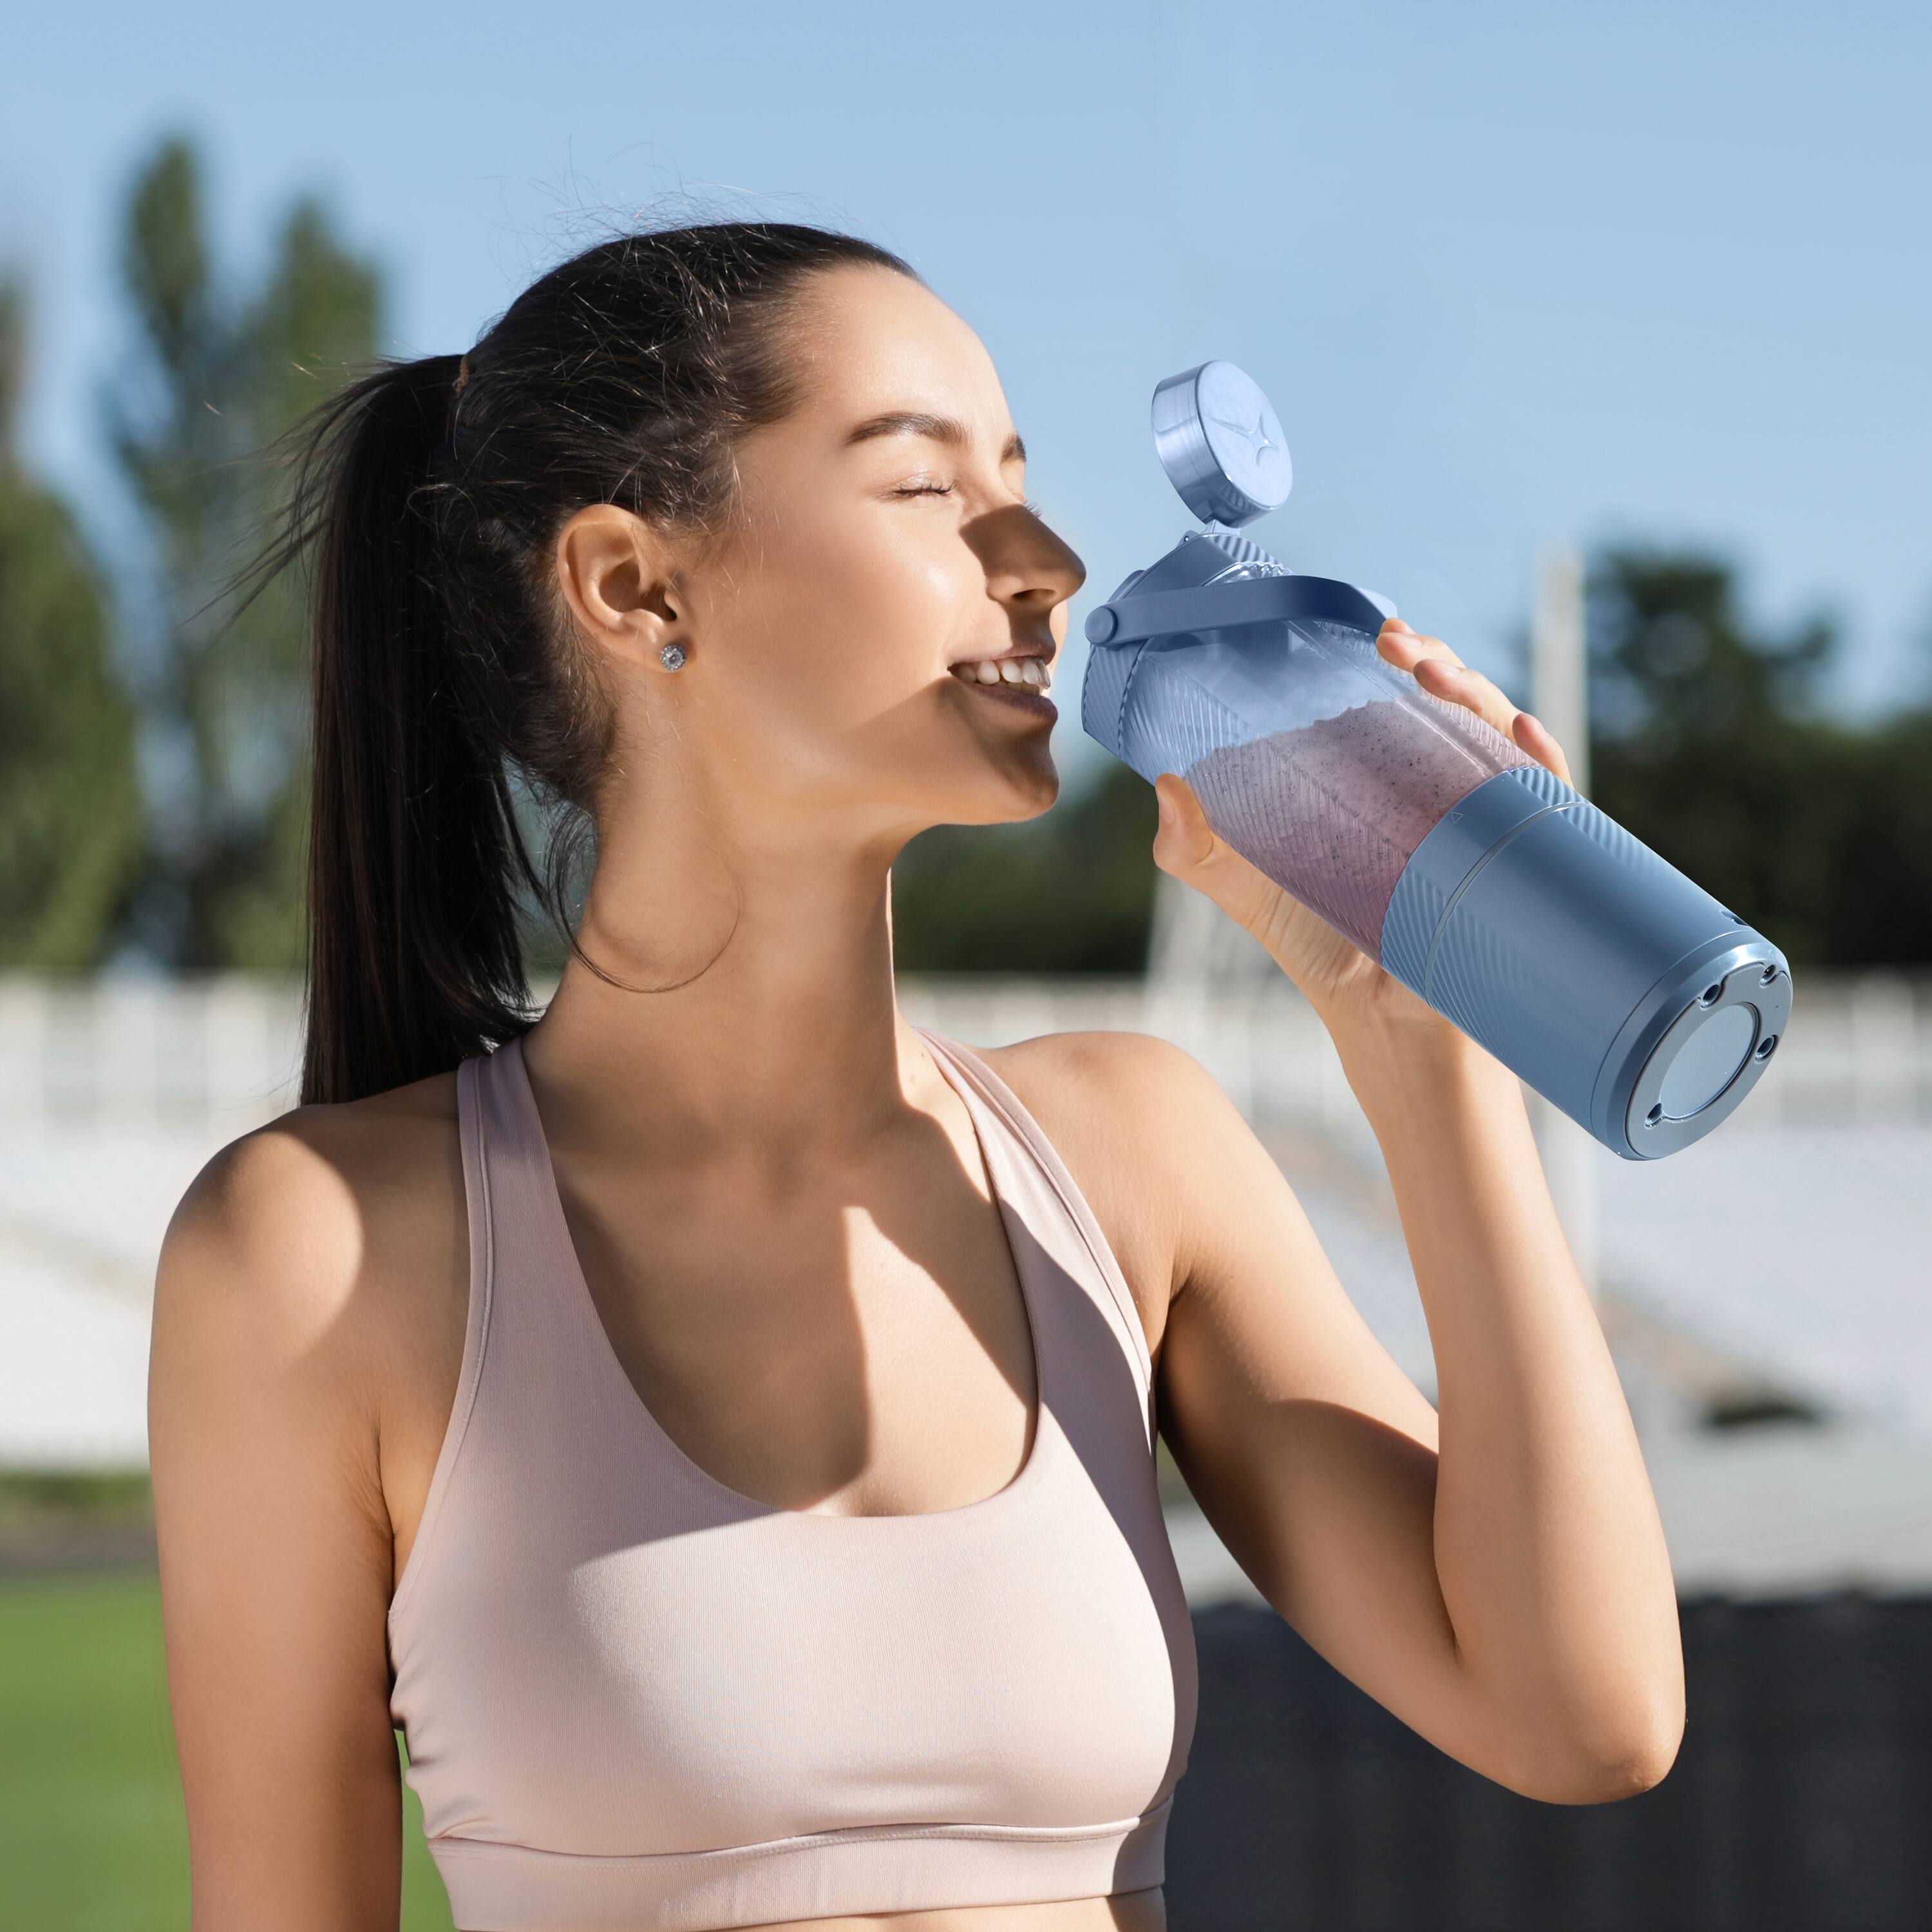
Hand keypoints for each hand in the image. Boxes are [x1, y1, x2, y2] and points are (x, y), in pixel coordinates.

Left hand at [1149, 615, 1572, 1031]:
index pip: (1404, 695)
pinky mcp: (1518, 860)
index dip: (1402, 655)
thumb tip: (1166, 787)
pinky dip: (1541, 764)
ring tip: (1430, 675)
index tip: (1376, 633)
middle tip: (1394, 645)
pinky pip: (1548, 802)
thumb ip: (1198, 847)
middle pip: (1454, 701)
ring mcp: (1485, 819)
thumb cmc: (1322, 949)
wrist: (1381, 1026)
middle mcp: (1442, 786)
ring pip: (1499, 734)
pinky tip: (1520, 735)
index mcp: (1386, 776)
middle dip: (1434, 660)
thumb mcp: (1250, 893)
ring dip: (1475, 693)